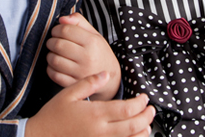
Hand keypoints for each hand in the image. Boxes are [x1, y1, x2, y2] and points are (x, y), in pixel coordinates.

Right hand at [26, 72, 153, 136]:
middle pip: (133, 126)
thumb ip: (89, 82)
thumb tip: (106, 74)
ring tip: (147, 124)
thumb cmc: (53, 115)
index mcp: (95, 114)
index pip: (126, 110)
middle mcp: (100, 132)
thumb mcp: (68, 94)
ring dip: (142, 132)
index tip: (144, 97)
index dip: (140, 104)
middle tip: (151, 110)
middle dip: (146, 117)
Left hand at [46, 12, 121, 99]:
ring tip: (55, 53)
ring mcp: (80, 73)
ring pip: (54, 60)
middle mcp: (87, 57)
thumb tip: (62, 19)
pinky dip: (50, 68)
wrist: (110, 78)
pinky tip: (56, 65)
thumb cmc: (99, 52)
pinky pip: (54, 74)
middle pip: (58, 44)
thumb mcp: (94, 34)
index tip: (57, 31)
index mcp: (92, 42)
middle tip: (54, 41)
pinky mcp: (74, 85)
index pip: (66, 30)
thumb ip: (79, 22)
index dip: (57, 29)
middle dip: (51, 41)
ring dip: (50, 54)